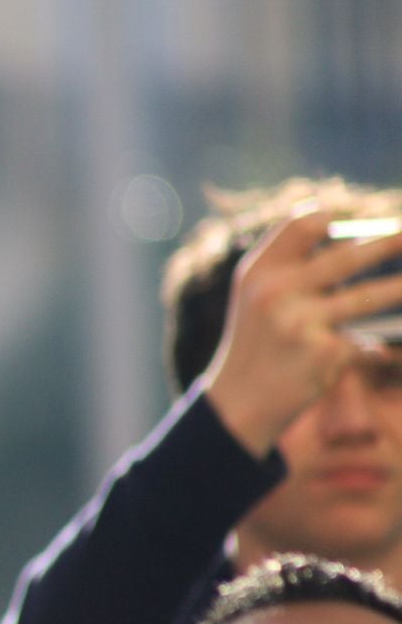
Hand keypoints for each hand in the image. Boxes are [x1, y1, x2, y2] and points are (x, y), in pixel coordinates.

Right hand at [203, 213, 401, 455]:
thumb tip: (349, 233)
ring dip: (399, 288)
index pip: (302, 226)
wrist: (238, 403)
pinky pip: (362, 341)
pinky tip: (371, 353)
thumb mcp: (253, 296)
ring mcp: (300, 322)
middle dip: (388, 244)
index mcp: (258, 273)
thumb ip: (287, 263)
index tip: (363, 220)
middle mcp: (276, 292)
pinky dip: (370, 348)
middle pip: (346, 257)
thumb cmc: (255, 343)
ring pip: (367, 297)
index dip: (336, 219)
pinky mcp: (323, 352)